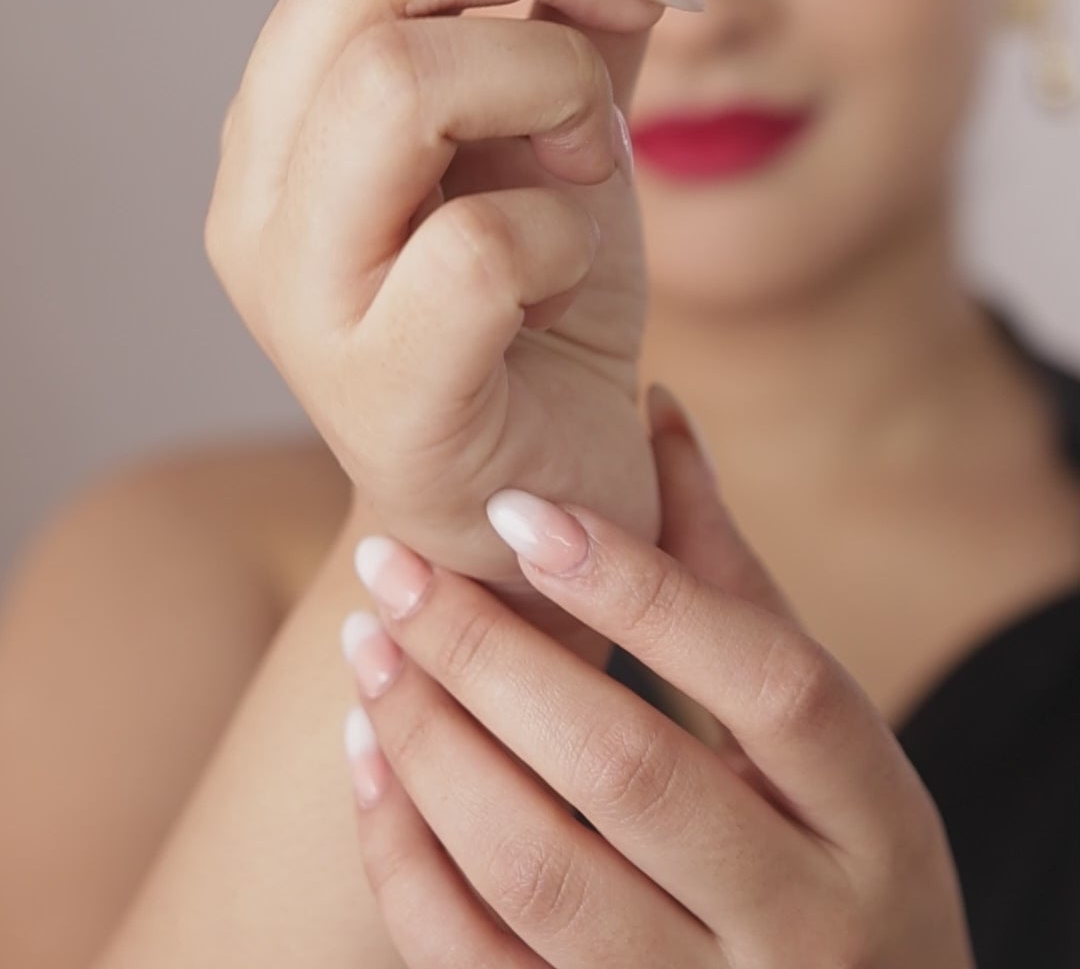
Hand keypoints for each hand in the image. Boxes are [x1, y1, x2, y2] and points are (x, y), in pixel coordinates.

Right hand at [203, 0, 702, 599]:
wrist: (542, 510)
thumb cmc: (538, 310)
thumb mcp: (570, 126)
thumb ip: (595, 0)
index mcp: (286, 116)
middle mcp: (260, 196)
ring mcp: (302, 299)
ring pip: (395, 86)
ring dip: (547, 86)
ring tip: (590, 156)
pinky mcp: (379, 395)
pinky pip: (479, 245)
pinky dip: (564, 231)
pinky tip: (567, 277)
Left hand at [340, 386, 975, 967]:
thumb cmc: (836, 852)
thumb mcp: (823, 736)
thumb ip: (730, 580)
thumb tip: (657, 407)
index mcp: (875, 819)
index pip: (766, 680)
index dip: (643, 588)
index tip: (517, 508)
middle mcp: (807, 925)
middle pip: (632, 774)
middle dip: (491, 658)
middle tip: (391, 565)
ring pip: (544, 878)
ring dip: (434, 747)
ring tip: (366, 644)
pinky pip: (481, 968)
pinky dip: (408, 862)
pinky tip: (369, 757)